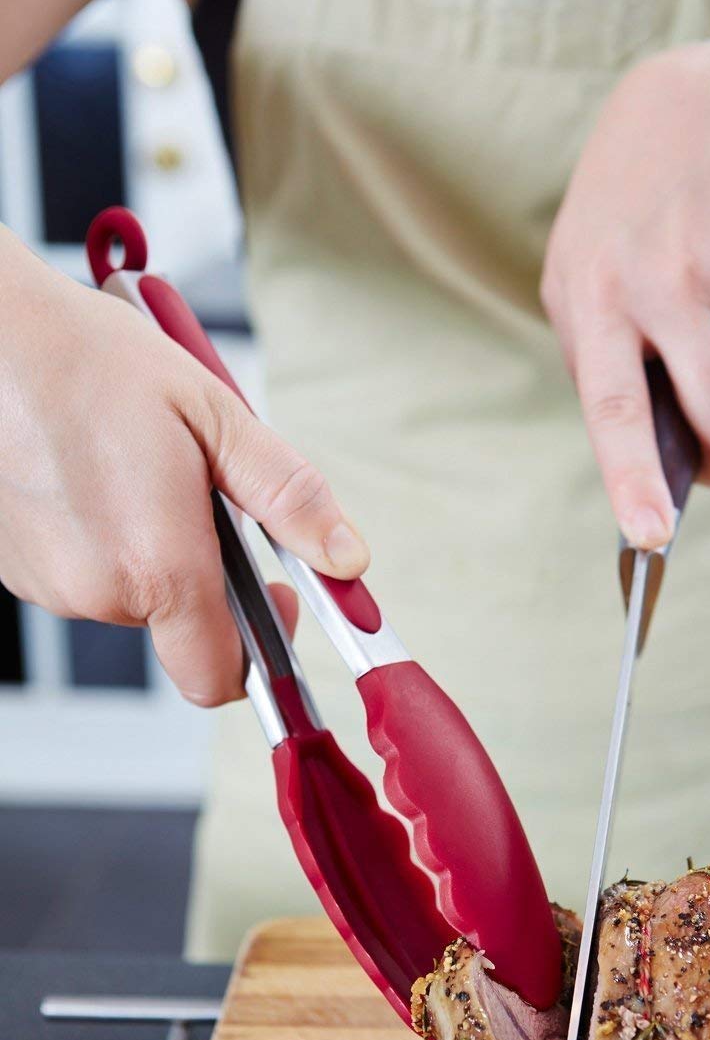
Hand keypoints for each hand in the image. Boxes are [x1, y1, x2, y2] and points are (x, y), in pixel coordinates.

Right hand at [0, 228, 368, 705]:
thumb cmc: (88, 361)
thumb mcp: (217, 418)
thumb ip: (290, 499)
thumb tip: (346, 558)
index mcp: (157, 568)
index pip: (220, 678)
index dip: (260, 652)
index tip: (275, 599)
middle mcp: (94, 591)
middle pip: (180, 627)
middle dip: (206, 571)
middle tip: (200, 491)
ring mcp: (45, 582)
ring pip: (129, 596)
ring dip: (151, 549)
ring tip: (138, 467)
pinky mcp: (13, 565)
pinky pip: (83, 573)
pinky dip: (102, 538)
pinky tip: (95, 473)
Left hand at [541, 42, 709, 547]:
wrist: (698, 112)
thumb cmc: (618, 220)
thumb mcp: (575, 276)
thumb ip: (599, 360)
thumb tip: (646, 453)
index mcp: (597, 302)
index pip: (617, 410)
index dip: (635, 480)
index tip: (650, 538)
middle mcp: (664, 292)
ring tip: (695, 307)